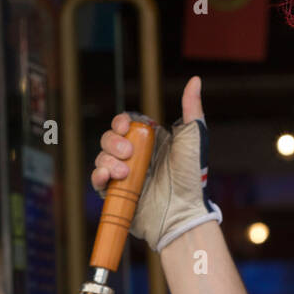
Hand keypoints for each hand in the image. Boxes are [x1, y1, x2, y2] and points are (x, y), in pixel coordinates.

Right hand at [90, 76, 220, 252]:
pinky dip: (98, 175)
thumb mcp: (194, 139)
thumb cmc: (191, 178)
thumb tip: (195, 80)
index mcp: (150, 142)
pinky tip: (107, 176)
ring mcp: (125, 176)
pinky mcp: (117, 194)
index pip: (125, 124)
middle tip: (129, 153)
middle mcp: (136, 157)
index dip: (121, 122)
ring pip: (102, 157)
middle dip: (114, 142)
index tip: (125, 126)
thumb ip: (192, 109)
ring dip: (108, 160)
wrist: (183, 213)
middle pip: (109, 138)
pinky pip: (98, 180)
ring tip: (124, 173)